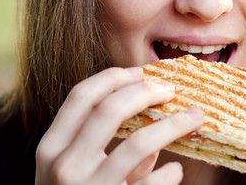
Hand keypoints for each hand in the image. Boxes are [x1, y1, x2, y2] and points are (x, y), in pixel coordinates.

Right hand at [35, 67, 203, 184]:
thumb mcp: (70, 171)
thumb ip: (97, 142)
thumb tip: (147, 115)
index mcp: (50, 148)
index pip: (81, 96)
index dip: (114, 77)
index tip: (140, 72)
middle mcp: (65, 166)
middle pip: (111, 108)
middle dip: (147, 91)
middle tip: (170, 89)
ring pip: (140, 143)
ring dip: (174, 124)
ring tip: (195, 118)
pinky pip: (154, 183)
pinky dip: (170, 174)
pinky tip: (175, 172)